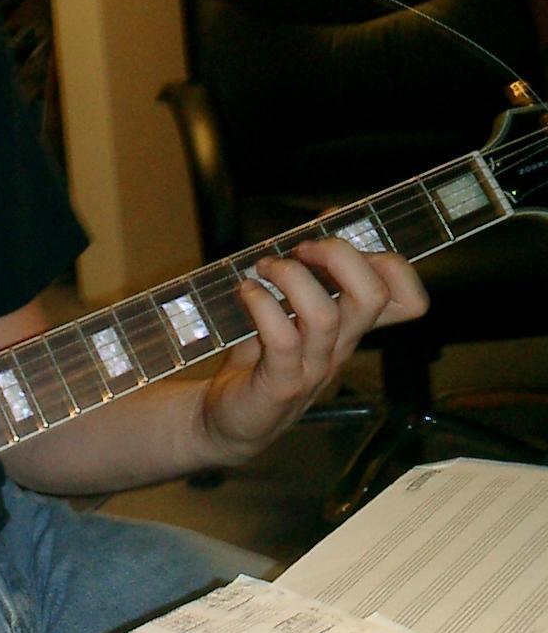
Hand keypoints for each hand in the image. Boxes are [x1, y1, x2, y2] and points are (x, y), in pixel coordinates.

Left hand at [198, 238, 427, 463]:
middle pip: (372, 295)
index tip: (340, 238)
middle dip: (339, 255)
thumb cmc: (258, 357)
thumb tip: (330, 214)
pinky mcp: (281, 384)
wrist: (225, 419)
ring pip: (326, 315)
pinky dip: (262, 306)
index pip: (407, 299)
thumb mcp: (291, 309)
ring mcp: (314, 367)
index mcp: (350, 326)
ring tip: (264, 269)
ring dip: (291, 277)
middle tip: (300, 249)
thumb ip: (312, 271)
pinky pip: (283, 341)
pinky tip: (246, 293)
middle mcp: (340, 346)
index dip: (389, 263)